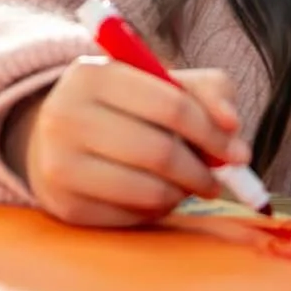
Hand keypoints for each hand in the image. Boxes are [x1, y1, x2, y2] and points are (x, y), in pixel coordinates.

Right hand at [3, 55, 249, 227]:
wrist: (51, 138)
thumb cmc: (121, 108)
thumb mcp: (159, 83)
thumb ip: (207, 91)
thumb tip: (232, 126)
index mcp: (92, 73)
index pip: (172, 106)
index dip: (214, 134)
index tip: (238, 153)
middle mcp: (66, 115)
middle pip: (160, 152)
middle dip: (201, 172)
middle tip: (217, 180)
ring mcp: (59, 163)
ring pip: (148, 191)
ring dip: (182, 194)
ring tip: (186, 186)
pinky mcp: (64, 205)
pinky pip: (131, 218)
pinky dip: (155, 211)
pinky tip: (154, 197)